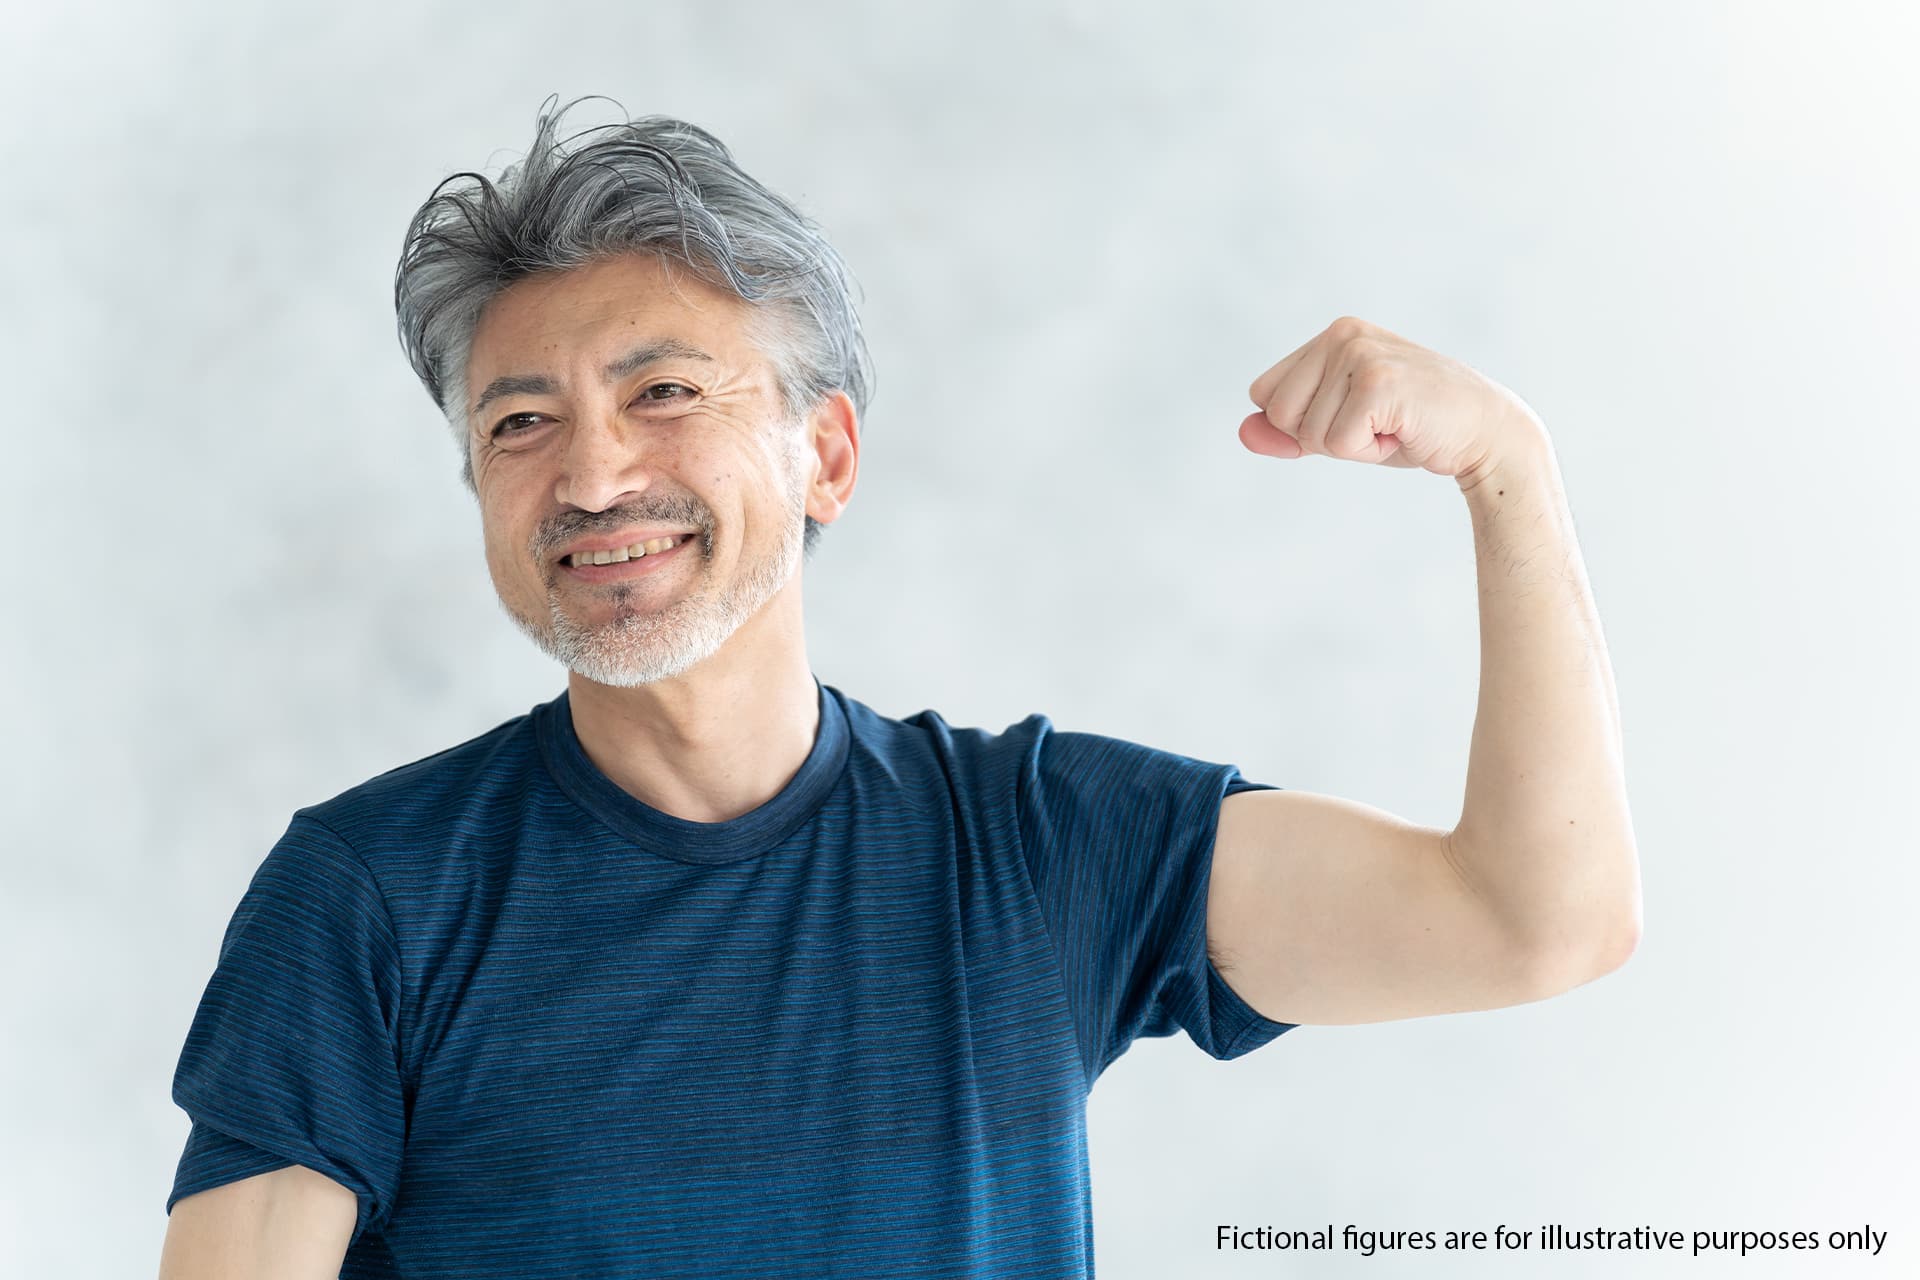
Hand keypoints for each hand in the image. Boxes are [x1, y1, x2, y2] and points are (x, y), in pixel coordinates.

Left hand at [1239, 316, 1545, 485]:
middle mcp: (1343, 334)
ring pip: (1307, 432)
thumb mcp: (1339, 428)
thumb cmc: (1411, 429)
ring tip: (1395, 425)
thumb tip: (1242, 432)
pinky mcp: (1377, 380)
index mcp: (1332, 335)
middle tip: (1378, 424)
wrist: (1485, 435)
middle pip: (1279, 414)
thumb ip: (1287, 430)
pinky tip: (1403, 431)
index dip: (1302, 424)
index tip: (1355, 417)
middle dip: (1324, 437)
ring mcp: (1360, 353)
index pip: (1266, 395)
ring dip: (1352, 446)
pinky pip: (1336, 443)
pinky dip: (1368, 452)